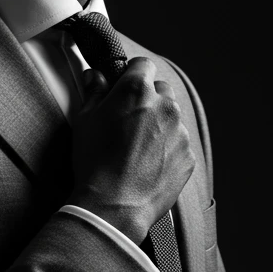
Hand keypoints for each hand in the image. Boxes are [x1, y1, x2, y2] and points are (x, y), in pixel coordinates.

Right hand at [70, 58, 195, 243]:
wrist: (114, 206)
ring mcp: (179, 132)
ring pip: (172, 118)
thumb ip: (94, 93)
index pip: (143, 65)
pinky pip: (179, 144)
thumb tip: (95, 77)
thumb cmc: (94, 164)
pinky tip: (148, 164)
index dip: (133, 74)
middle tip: (129, 120)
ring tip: (137, 147)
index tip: (126, 85)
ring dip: (159, 125)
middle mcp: (164, 107)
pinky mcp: (188, 156)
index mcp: (137, 92)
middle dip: (148, 99)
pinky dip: (168, 149)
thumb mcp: (84, 122)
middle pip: (161, 90)